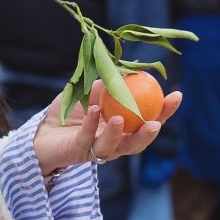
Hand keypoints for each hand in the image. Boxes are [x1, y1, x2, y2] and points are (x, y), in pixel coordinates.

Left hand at [33, 78, 182, 175]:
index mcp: (124, 129)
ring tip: (120, 120)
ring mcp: (96, 150)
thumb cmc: (70, 111)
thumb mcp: (92, 91)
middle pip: (137, 142)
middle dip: (150, 134)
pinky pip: (87, 138)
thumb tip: (130, 67)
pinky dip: (91, 124)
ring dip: (118, 135)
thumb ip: (110, 83)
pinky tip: (95, 110)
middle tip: (156, 123)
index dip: (165, 112)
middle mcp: (114, 142)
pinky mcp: (78, 152)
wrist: (42, 131)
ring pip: (114, 148)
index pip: (149, 121)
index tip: (177, 95)